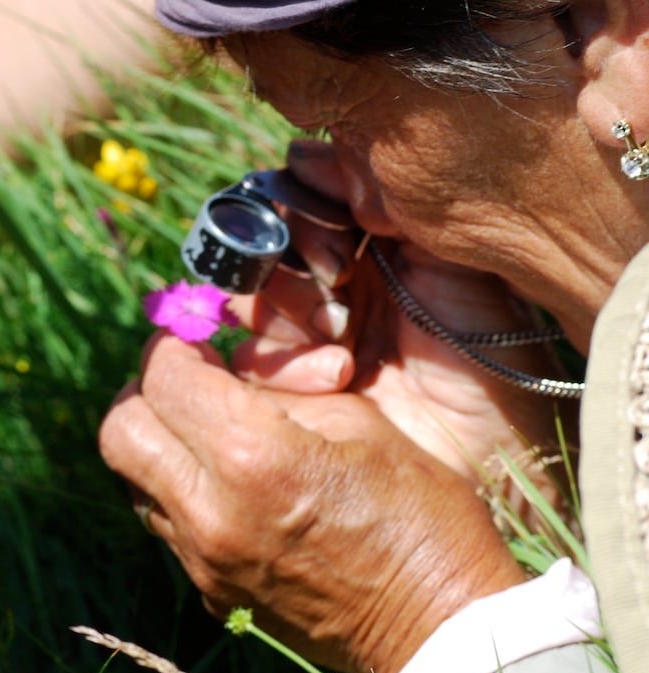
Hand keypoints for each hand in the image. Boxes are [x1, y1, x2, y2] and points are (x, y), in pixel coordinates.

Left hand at [98, 335, 526, 672]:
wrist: (441, 623)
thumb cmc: (420, 510)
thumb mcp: (358, 420)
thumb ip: (273, 390)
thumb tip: (218, 369)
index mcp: (253, 457)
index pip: (163, 378)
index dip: (172, 345)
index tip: (196, 339)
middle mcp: (210, 513)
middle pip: (120, 431)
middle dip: (144, 392)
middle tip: (186, 382)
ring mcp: (204, 560)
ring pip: (133, 480)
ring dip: (158, 444)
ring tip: (209, 433)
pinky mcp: (211, 593)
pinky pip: (166, 525)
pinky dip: (181, 492)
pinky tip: (231, 487)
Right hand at [232, 140, 574, 486]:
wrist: (500, 441)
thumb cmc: (490, 344)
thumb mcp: (447, 252)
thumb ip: (379, 198)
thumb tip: (301, 156)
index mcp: (360, 245)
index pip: (293, 207)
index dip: (300, 215)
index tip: (340, 238)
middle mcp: (324, 287)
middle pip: (260, 254)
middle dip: (290, 268)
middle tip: (338, 286)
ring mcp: (302, 341)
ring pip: (248, 306)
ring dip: (287, 317)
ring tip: (344, 342)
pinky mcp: (289, 394)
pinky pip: (250, 364)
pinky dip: (286, 366)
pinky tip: (337, 376)